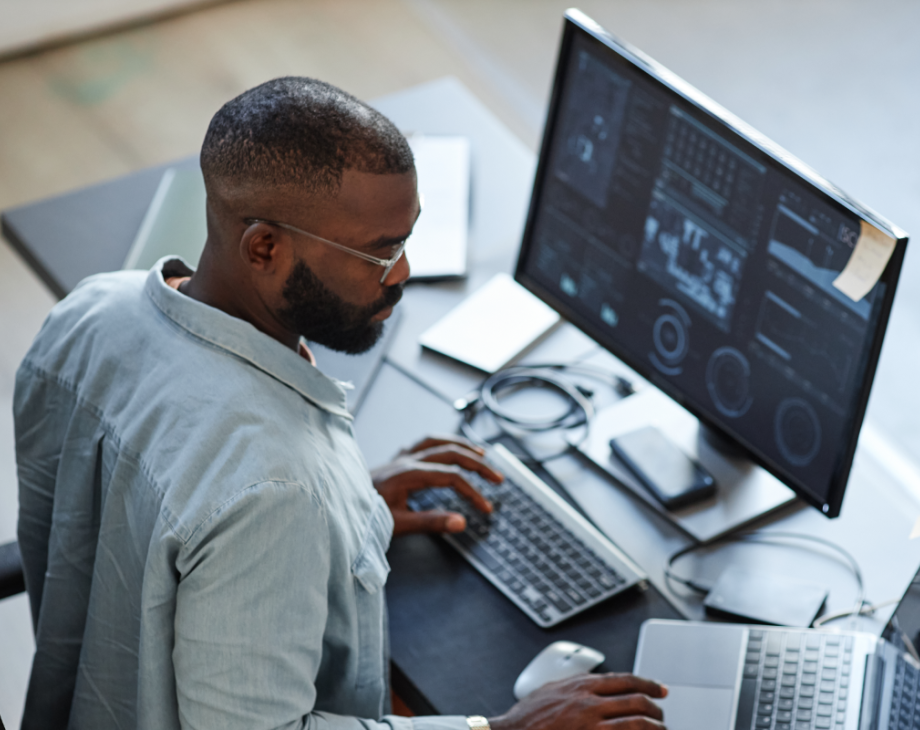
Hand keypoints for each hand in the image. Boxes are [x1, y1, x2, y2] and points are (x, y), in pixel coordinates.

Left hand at [371, 435, 501, 535]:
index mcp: (407, 474)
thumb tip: (461, 523)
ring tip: (481, 453)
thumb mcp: (397, 525)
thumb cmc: (363, 516)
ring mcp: (399, 457)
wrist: (336, 505)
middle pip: (450, 453)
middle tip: (497, 478)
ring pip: (437, 441)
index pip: (451, 477)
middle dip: (478, 464)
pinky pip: (423, 443)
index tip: (486, 508)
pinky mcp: (395, 460)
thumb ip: (431, 523)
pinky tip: (448, 448)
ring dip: (462, 446)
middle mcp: (405, 460)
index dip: (473, 492)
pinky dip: (441, 443)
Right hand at [489, 673, 667, 729]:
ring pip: (637, 723)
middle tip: (661, 716)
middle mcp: (589, 703)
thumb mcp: (553, 689)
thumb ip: (578, 686)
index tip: (661, 690)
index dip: (649, 684)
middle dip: (655, 710)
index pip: (626, 680)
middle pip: (636, 702)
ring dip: (654, 728)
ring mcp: (591, 726)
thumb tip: (601, 684)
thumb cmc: (528, 716)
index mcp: (582, 685)